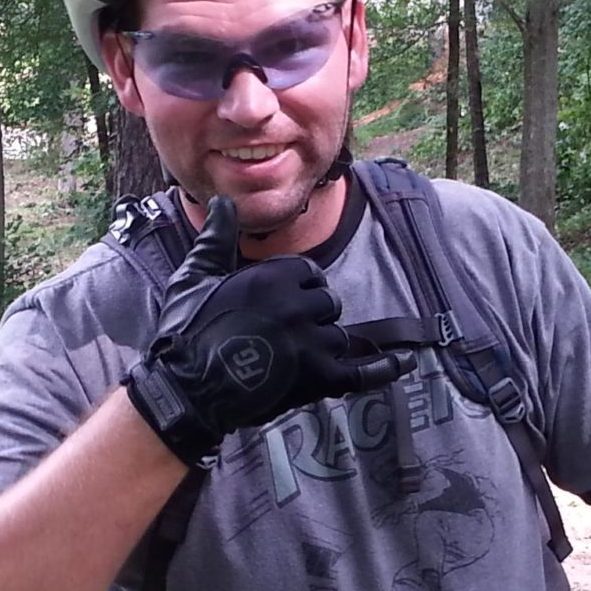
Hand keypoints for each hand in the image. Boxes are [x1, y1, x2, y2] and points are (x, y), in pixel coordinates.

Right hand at [125, 194, 412, 464]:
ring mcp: (312, 342)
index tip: (281, 304)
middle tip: (284, 335)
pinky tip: (403, 363)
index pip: (308, 274)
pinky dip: (384, 368)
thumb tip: (222, 202)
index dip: (297, 288)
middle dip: (312, 317)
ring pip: (338, 336)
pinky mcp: (318, 377)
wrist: (188, 388)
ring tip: (296, 358)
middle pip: (327, 304)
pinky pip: (361, 371)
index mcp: (274, 277)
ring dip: (324, 345)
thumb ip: (217, 237)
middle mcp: (299, 305)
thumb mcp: (197, 276)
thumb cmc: (187, 331)